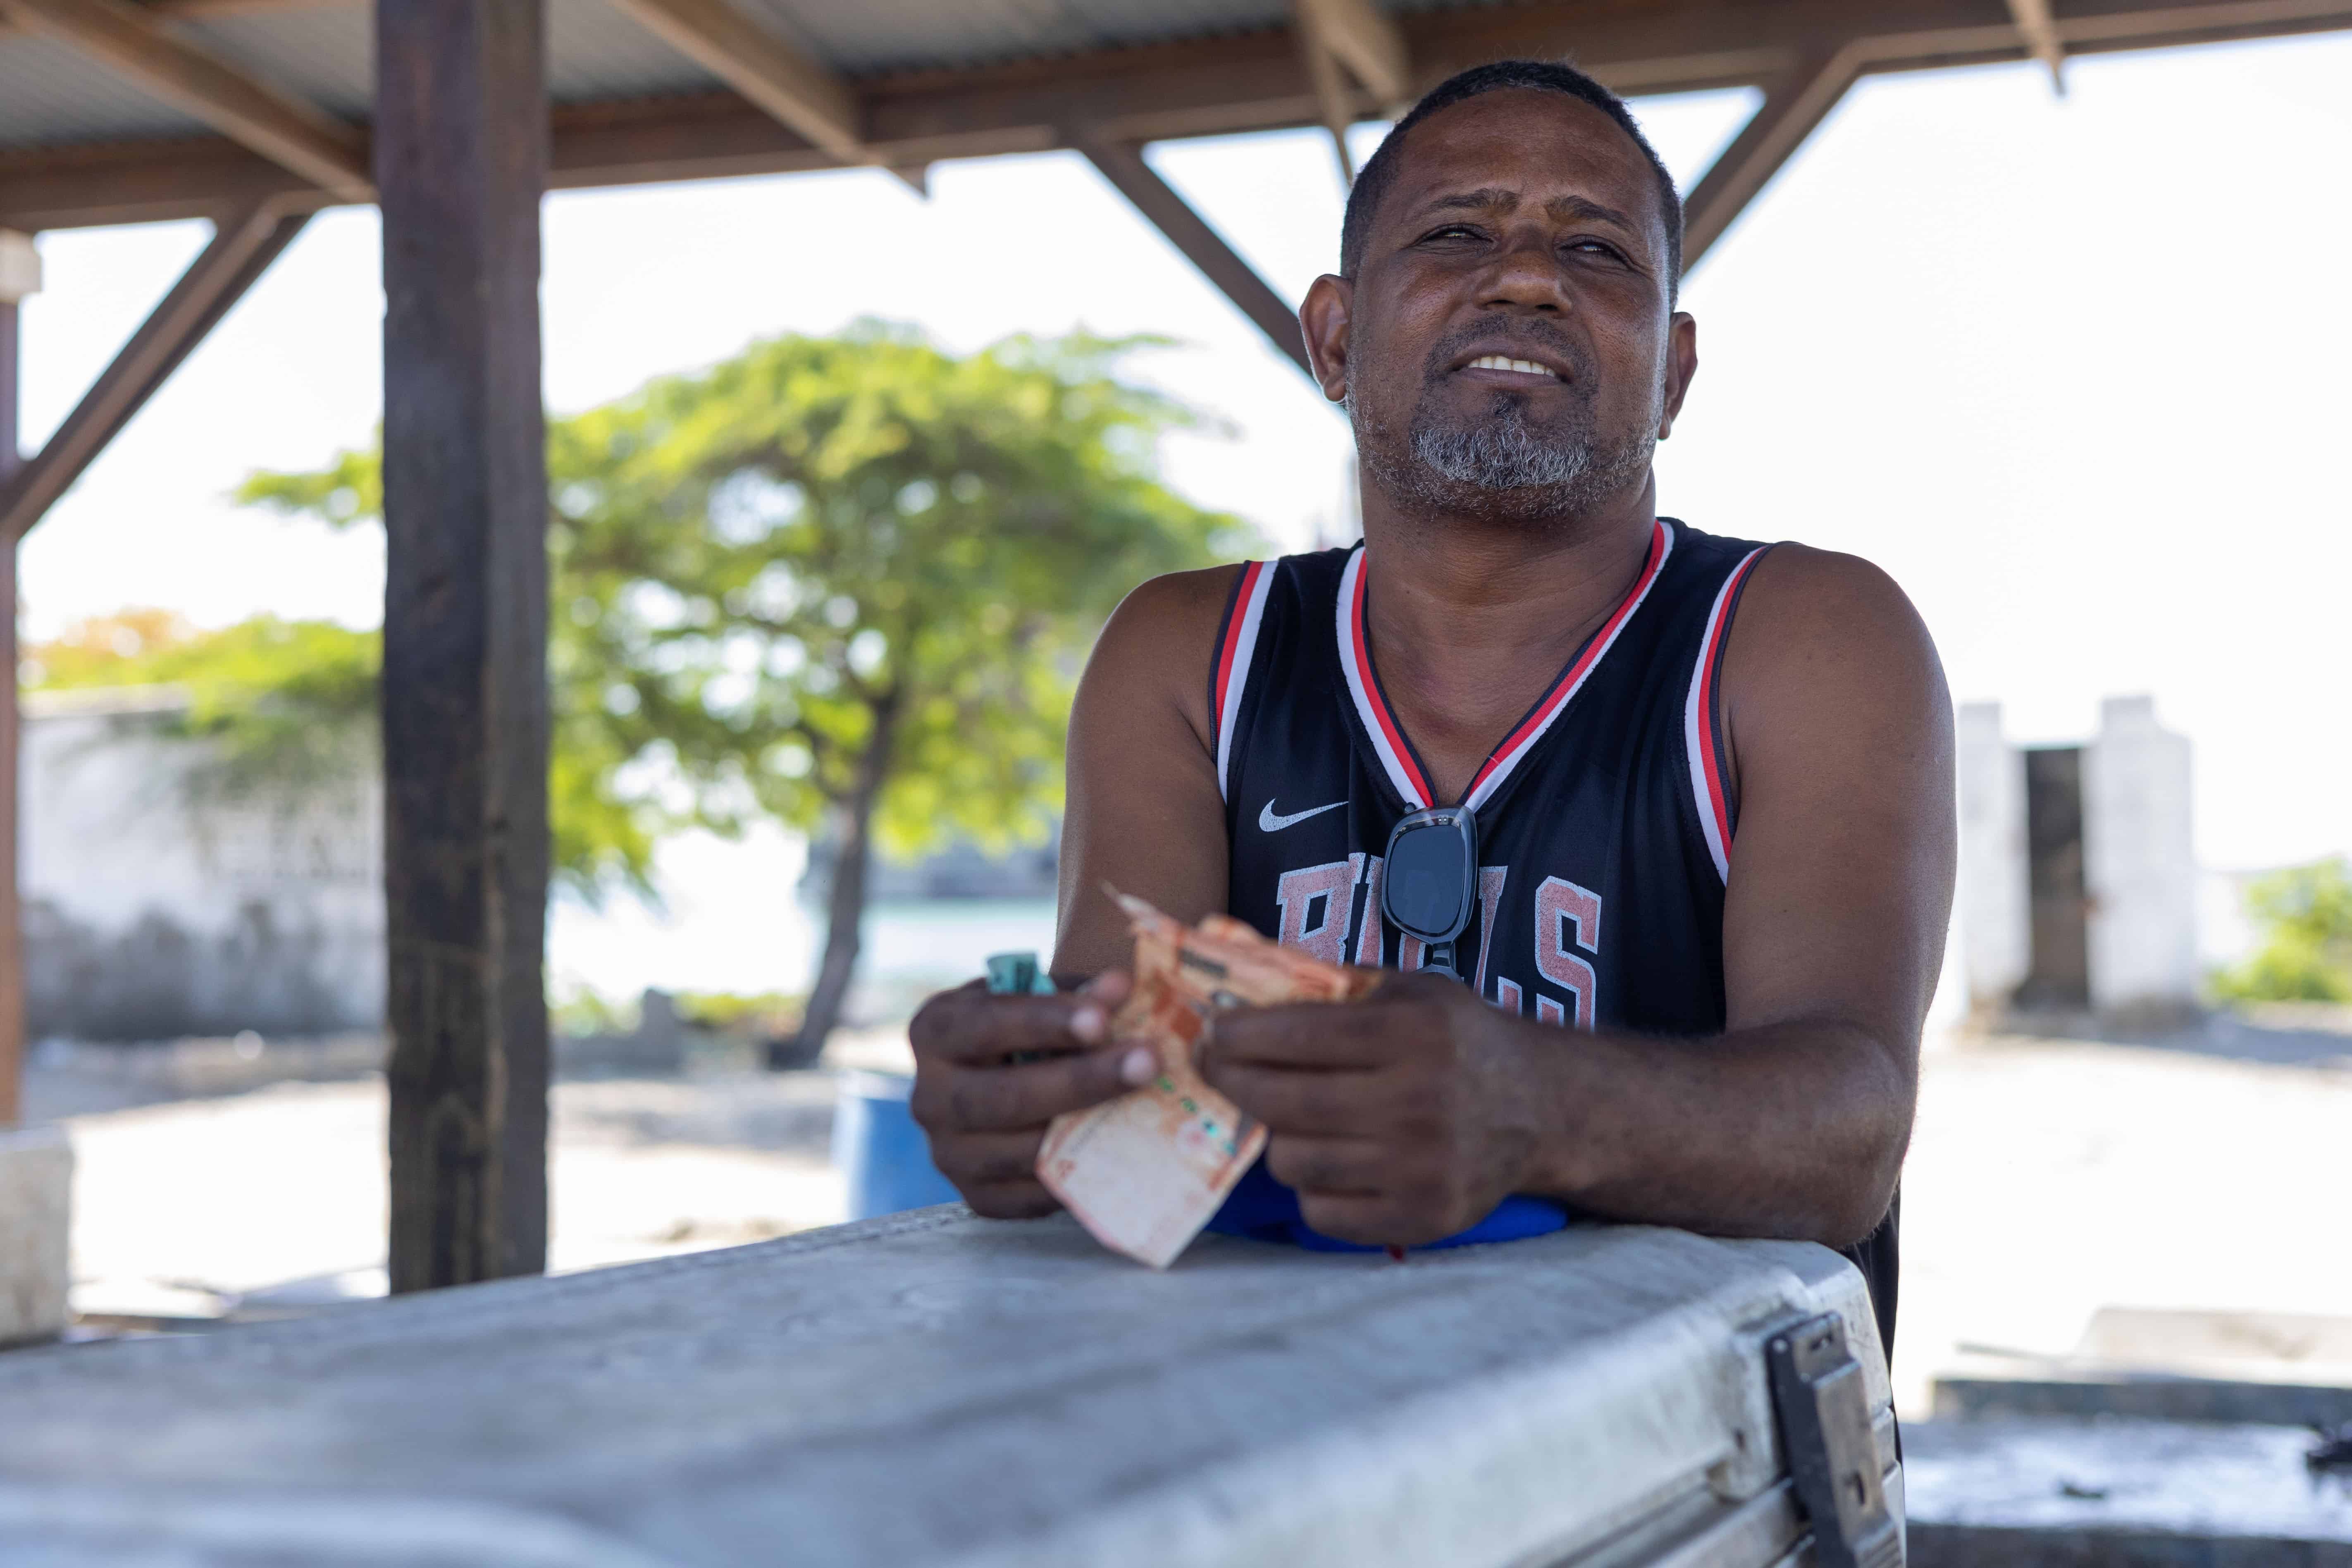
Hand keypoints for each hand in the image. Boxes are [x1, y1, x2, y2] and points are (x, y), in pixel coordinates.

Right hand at [907, 971, 1155, 1217]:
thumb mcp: (1042, 999)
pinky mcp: (978, 1197)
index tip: (1101, 1019)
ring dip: (1091, 1129)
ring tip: (1149, 1105)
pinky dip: (1079, 1175)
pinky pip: (1032, 1196)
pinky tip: (1125, 1150)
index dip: (1043, 1023)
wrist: (1004, 1080)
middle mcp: (929, 1097)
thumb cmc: (1030, 1029)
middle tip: (1147, 1062)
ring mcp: (949, 1154)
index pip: (984, 1026)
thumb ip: (1078, 994)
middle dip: (1081, 1080)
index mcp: (935, 1031)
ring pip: (1021, 1151)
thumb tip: (1118, 987)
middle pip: (1003, 1097)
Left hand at [1200, 973, 1545, 1246]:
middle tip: (1215, 1066)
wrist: (1543, 1109)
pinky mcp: (1422, 1219)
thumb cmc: (1461, 1040)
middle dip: (1232, 1081)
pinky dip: (1312, 1186)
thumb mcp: (1410, 991)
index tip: (1210, 1031)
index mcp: (1415, 1034)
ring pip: (1294, 1162)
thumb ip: (1333, 984)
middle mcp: (1420, 1102)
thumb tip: (1239, 974)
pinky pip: (1321, 1213)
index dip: (1238, 1034)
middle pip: (1284, 1103)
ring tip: (1286, 1116)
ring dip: (1276, 1137)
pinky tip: (1329, 1159)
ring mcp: (1421, 1169)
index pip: (1298, 1036)